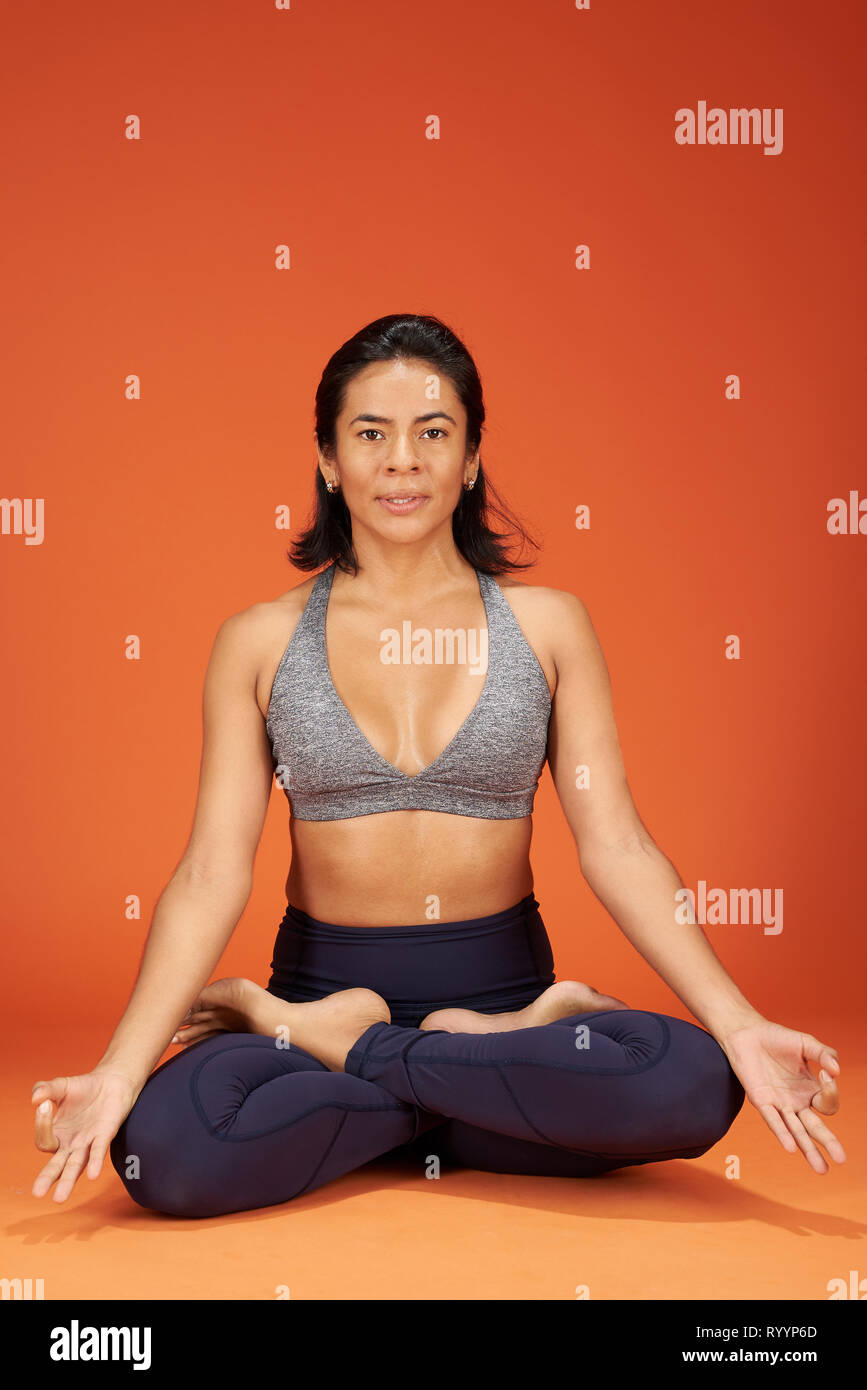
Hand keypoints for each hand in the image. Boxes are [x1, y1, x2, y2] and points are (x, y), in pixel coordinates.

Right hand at [31, 1069, 141, 1202]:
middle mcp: (71, 1144)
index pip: (44, 1140)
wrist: (112, 1081)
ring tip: (59, 1198)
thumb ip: (45, 1089)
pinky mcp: (105, 1135)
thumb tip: (35, 1098)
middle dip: (47, 1178)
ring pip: (76, 1165)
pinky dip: (95, 1162)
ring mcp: (88, 1142)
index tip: (45, 1104)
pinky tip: (92, 1174)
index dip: (42, 1124)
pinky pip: (98, 1151)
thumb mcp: (60, 1086)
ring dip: (68, 1181)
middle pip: (56, 1166)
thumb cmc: (84, 1088)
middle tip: (37, 1193)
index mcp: (57, 1135)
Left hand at [718, 1019, 843, 1172]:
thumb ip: (825, 1053)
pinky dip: (782, 1133)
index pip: (827, 1103)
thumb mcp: (806, 1043)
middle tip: (841, 1159)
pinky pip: (773, 1120)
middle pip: (815, 1127)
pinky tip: (790, 1147)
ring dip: (808, 1149)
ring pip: (796, 1132)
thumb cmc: (777, 1038)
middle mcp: (796, 1101)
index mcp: (810, 1089)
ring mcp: (778, 1103)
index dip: (831, 1092)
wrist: (746, 1033)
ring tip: (821, 1169)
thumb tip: (836, 1070)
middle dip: (828, 1143)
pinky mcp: (760, 1100)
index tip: (826, 1073)